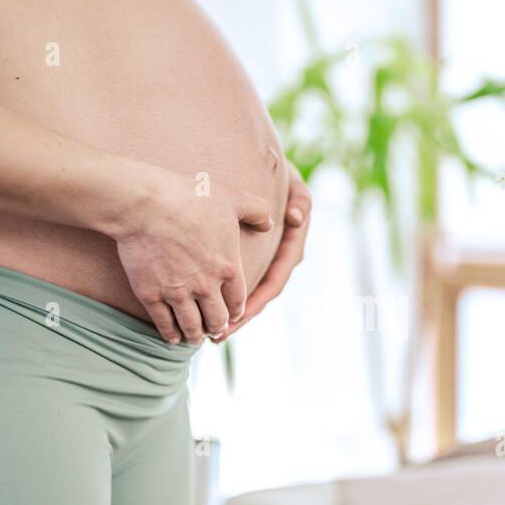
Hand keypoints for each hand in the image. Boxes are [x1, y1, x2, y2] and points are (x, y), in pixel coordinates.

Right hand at [114, 167, 273, 344]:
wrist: (146, 204)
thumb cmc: (190, 196)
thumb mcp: (233, 198)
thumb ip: (257, 211)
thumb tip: (269, 223)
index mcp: (228, 267)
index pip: (237, 300)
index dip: (236, 310)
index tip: (233, 314)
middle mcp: (206, 286)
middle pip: (217, 319)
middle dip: (218, 326)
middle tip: (215, 328)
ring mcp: (178, 293)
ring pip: (191, 326)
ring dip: (195, 335)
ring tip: (194, 338)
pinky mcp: (151, 295)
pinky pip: (164, 323)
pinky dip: (170, 334)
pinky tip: (173, 337)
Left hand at [212, 161, 311, 340]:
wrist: (267, 168)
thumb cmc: (280, 176)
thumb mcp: (294, 184)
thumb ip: (300, 200)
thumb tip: (296, 219)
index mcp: (291, 249)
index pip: (274, 282)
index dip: (255, 302)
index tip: (238, 317)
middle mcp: (279, 261)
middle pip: (259, 298)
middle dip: (239, 319)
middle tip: (217, 335)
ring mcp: (266, 261)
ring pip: (247, 296)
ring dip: (229, 316)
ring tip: (208, 335)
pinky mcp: (251, 259)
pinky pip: (237, 284)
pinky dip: (222, 300)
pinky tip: (204, 312)